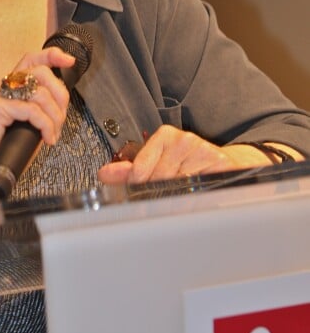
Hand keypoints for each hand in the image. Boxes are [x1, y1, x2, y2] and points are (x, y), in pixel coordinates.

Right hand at [0, 46, 74, 187]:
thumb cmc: (3, 153)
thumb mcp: (28, 125)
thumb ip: (39, 108)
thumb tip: (61, 101)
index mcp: (7, 88)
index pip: (30, 60)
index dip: (52, 56)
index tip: (69, 61)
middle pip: (39, 72)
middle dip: (59, 94)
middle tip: (61, 118)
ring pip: (39, 93)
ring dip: (54, 116)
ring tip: (52, 133)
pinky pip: (31, 110)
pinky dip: (45, 124)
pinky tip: (46, 138)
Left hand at [98, 124, 276, 184]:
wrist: (226, 164)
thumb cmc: (188, 166)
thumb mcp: (158, 163)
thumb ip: (130, 169)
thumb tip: (105, 174)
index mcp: (165, 136)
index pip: (141, 167)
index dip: (138, 183)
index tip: (139, 190)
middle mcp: (182, 139)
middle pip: (158, 178)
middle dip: (157, 191)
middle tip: (164, 196)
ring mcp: (200, 149)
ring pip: (177, 185)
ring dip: (178, 195)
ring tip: (183, 192)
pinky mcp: (217, 161)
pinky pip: (197, 186)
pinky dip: (194, 194)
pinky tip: (197, 191)